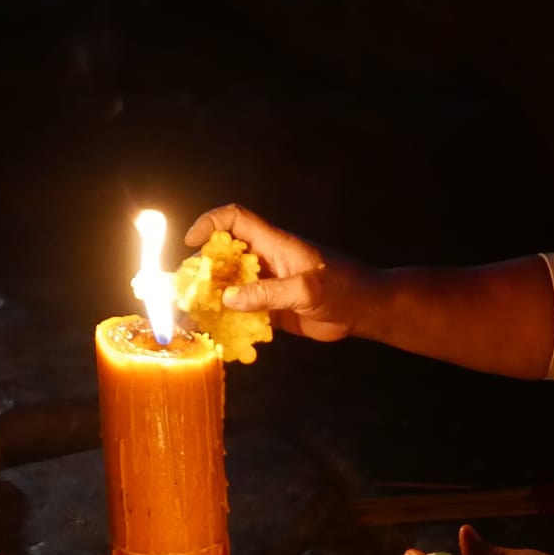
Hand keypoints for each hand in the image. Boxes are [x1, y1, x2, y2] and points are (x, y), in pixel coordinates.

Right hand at [185, 205, 377, 342]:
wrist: (366, 311)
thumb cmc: (343, 288)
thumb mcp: (305, 289)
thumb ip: (267, 294)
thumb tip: (228, 300)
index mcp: (274, 244)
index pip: (235, 220)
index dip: (210, 224)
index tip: (192, 243)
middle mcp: (266, 261)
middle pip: (225, 256)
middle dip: (203, 270)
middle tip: (187, 291)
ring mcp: (268, 285)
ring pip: (232, 286)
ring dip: (213, 299)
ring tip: (194, 316)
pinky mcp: (274, 309)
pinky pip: (245, 312)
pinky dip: (231, 321)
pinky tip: (219, 334)